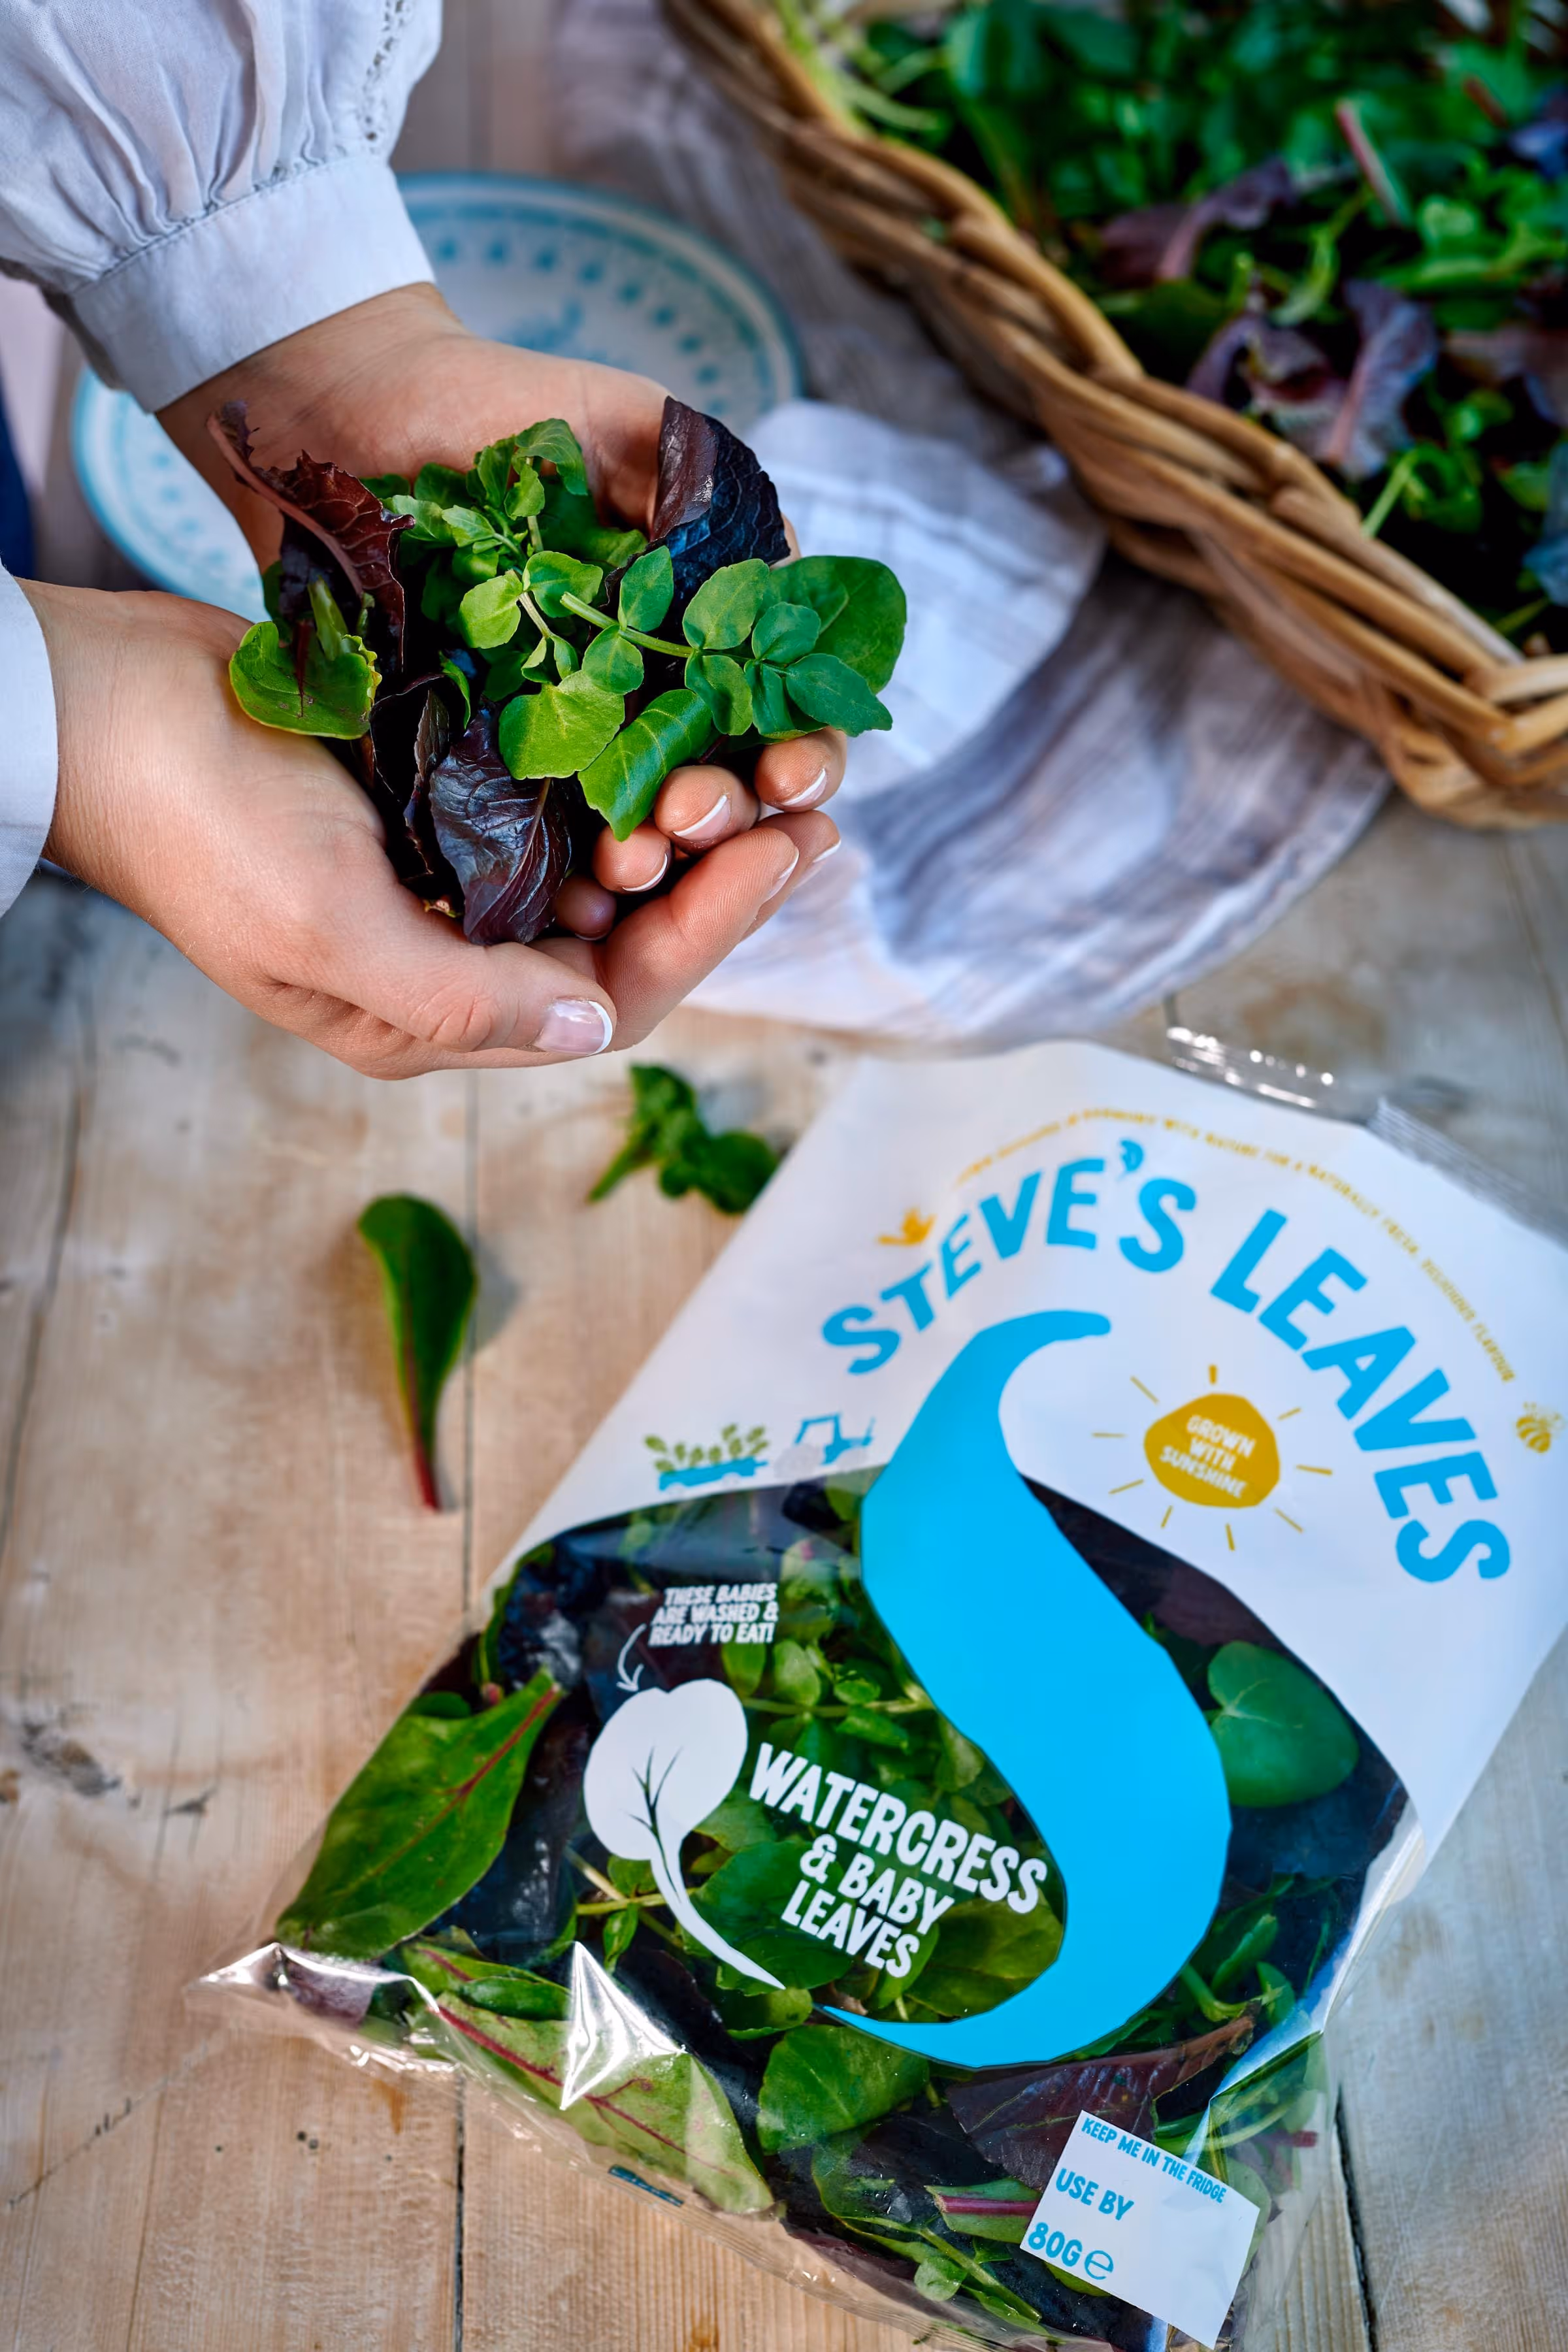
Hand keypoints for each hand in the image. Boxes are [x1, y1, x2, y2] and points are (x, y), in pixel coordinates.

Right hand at [25, 582, 834, 1076]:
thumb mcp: (327, 931)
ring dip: (677, 818)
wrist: (103, 709)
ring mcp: (444, 867)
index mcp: (428, 1010)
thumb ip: (461, 998)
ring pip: (599, 862)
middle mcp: (451, 951)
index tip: (785, 854)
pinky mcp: (436, 786)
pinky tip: (673, 720)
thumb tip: (594, 1034)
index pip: (608, 998)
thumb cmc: (201, 829)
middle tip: (807, 806)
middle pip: (622, 932)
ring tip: (761, 761)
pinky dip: (616, 764)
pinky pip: (557, 792)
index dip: (707, 933)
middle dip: (717, 878)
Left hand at [158, 285, 844, 935]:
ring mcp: (563, 736)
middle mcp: (643, 698)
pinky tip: (566, 893)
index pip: (782, 721)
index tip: (788, 774)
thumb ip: (712, 494)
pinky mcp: (479, 759)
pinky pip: (530, 836)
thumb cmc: (498, 407)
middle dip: (726, 819)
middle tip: (689, 817)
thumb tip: (794, 579)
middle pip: (720, 795)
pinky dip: (558, 872)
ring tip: (627, 865)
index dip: (803, 758)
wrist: (354, 412)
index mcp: (697, 632)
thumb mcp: (628, 424)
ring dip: (649, 861)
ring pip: (634, 829)